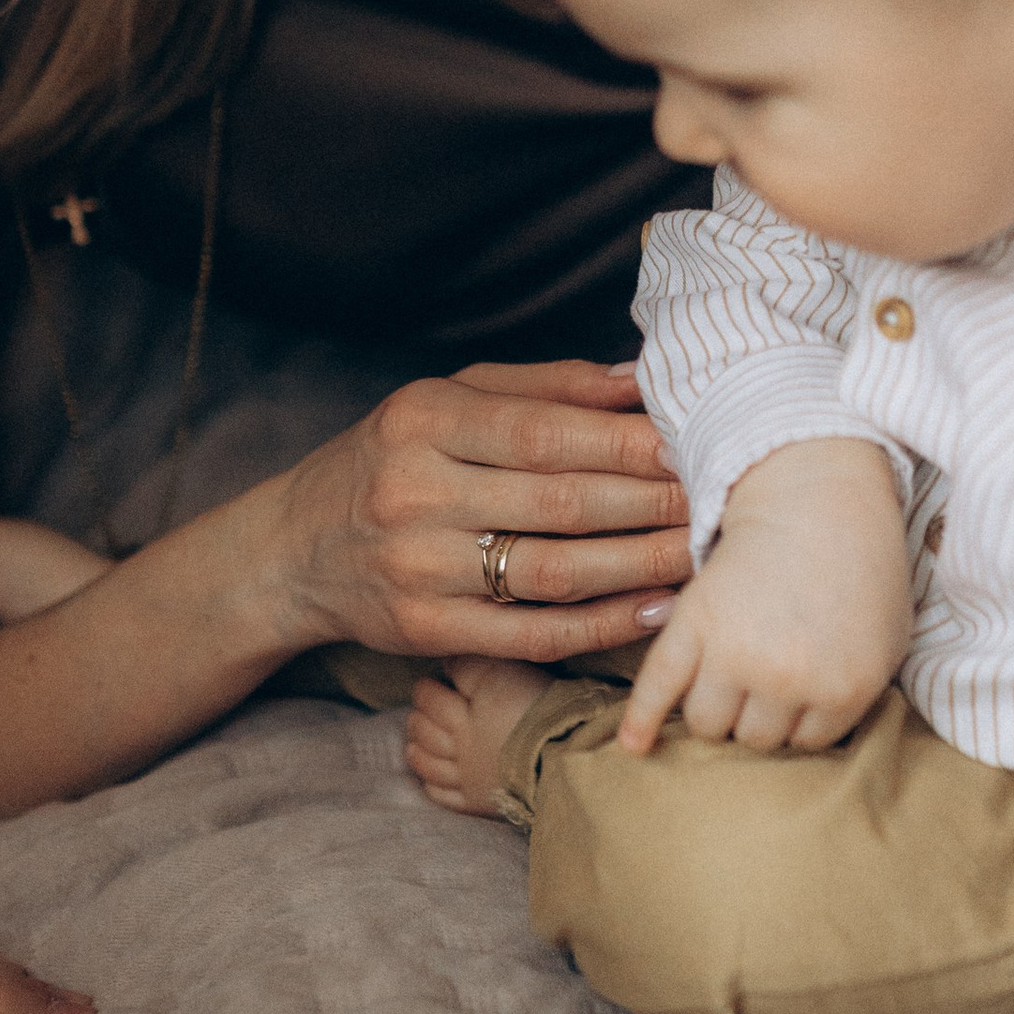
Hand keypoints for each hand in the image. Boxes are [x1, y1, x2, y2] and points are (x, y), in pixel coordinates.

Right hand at [276, 358, 693, 669]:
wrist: (293, 550)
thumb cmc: (391, 460)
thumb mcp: (446, 400)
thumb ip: (544, 388)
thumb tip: (640, 380)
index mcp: (425, 422)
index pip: (544, 432)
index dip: (627, 442)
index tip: (694, 443)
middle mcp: (417, 493)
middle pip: (560, 502)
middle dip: (652, 502)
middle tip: (720, 500)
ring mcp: (420, 569)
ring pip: (553, 572)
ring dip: (640, 565)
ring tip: (701, 554)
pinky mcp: (427, 631)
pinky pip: (531, 633)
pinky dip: (600, 625)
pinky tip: (653, 609)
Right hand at [619, 438, 910, 753]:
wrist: (815, 494)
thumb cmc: (859, 565)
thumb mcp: (889, 639)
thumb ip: (859, 698)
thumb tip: (814, 741)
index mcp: (844, 688)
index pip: (805, 744)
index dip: (801, 714)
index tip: (802, 682)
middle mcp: (788, 680)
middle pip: (756, 738)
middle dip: (760, 710)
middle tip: (768, 667)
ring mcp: (735, 653)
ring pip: (708, 724)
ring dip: (716, 707)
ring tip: (729, 673)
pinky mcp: (692, 624)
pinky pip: (658, 689)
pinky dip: (641, 721)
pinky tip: (633, 746)